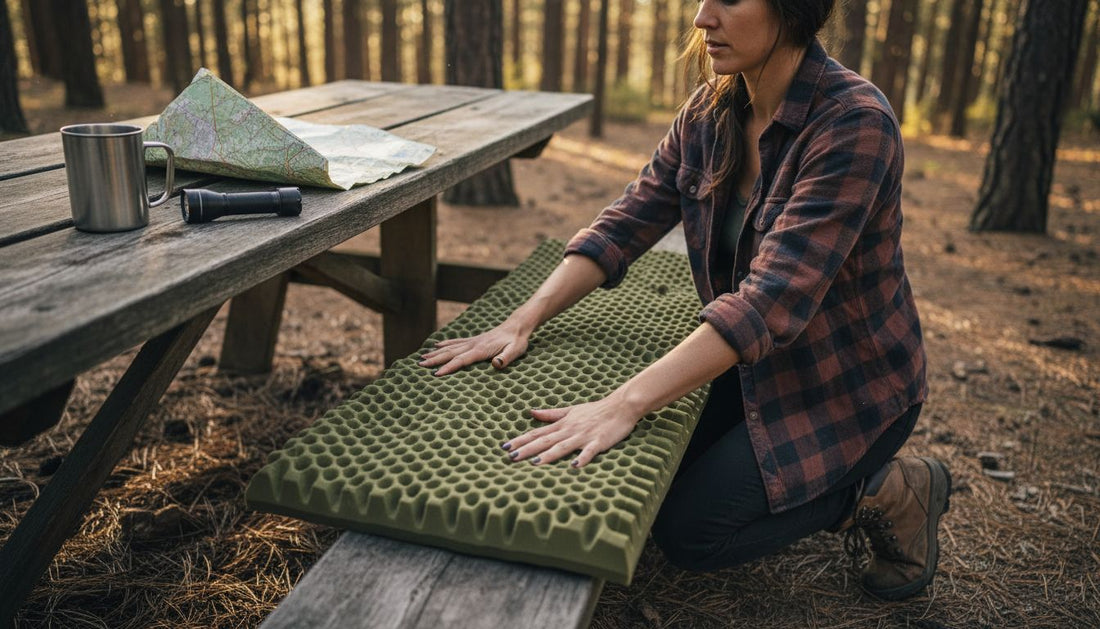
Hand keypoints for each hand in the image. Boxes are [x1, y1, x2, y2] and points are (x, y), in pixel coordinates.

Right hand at [418, 320, 529, 375]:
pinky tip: (436, 345)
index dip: (448, 367)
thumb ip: (506, 358)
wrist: (517, 326)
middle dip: (435, 360)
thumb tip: (496, 365)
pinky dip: (445, 344)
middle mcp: (473, 344)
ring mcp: (472, 341)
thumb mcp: (515, 351)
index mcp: (481, 349)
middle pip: (451, 353)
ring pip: (450, 347)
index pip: (461, 360)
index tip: (436, 374)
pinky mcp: (474, 340)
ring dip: (436, 352)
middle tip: (420, 365)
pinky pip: (456, 342)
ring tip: (422, 357)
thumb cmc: (517, 341)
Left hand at [501, 396, 642, 467]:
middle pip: (545, 441)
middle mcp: (569, 430)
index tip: (504, 447)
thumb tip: (531, 412)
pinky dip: (581, 459)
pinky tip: (573, 467)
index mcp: (562, 424)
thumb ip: (550, 414)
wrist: (620, 406)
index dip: (520, 440)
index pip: (537, 433)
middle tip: (510, 457)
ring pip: (562, 447)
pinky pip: (589, 452)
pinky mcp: (598, 442)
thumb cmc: (596, 410)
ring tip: (534, 464)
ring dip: (548, 455)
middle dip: (527, 449)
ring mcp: (583, 436)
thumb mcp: (571, 410)